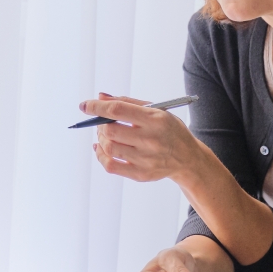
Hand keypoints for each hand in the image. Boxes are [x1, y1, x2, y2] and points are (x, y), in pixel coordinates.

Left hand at [83, 93, 201, 183]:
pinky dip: (100, 155)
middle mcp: (151, 140)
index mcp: (155, 120)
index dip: (97, 107)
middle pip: (110, 130)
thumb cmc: (169, 130)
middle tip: (102, 122)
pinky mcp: (141, 174)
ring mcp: (146, 159)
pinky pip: (110, 166)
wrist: (188, 158)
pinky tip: (101, 148)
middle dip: (100, 124)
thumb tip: (101, 97)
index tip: (84, 105)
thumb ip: (127, 103)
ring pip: (108, 148)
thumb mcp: (157, 110)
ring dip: (101, 139)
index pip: (118, 110)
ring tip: (106, 135)